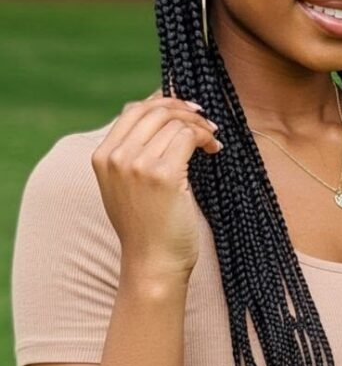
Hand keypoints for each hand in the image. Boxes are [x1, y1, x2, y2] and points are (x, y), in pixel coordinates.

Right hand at [91, 89, 222, 279]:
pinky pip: (188, 137)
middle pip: (154, 111)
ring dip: (200, 126)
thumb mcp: (127, 185)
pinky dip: (206, 138)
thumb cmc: (147, 226)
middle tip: (206, 122)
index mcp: (102, 156)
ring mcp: (137, 165)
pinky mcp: (163, 174)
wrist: (152, 263)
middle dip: (185, 110)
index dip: (164, 102)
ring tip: (212, 141)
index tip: (187, 109)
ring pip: (174, 122)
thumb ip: (134, 151)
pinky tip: (214, 150)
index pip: (134, 110)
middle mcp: (116, 157)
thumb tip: (162, 112)